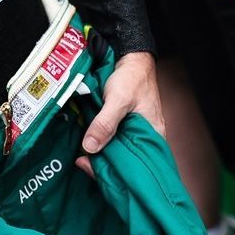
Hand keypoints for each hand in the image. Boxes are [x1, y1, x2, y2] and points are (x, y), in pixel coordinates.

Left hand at [76, 51, 162, 177]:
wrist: (130, 59)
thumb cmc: (132, 78)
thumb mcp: (118, 99)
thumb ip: (105, 123)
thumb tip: (90, 148)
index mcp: (153, 136)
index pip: (139, 166)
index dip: (120, 175)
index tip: (98, 176)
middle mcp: (145, 139)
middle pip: (127, 163)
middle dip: (106, 168)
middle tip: (83, 165)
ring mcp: (134, 134)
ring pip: (117, 153)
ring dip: (101, 157)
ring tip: (81, 159)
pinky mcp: (122, 128)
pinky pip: (112, 143)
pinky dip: (100, 146)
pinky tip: (87, 149)